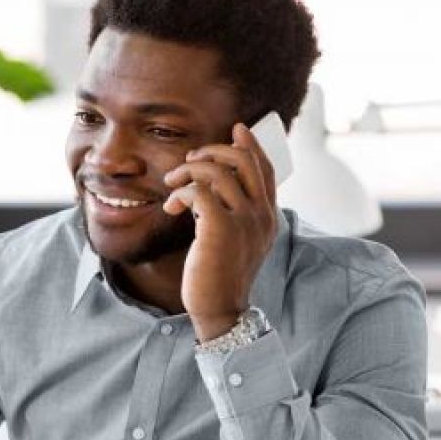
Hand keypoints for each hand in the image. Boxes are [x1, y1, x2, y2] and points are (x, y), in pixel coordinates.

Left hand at [162, 123, 277, 340]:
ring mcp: (244, 221)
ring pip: (218, 172)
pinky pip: (199, 191)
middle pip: (243, 161)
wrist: (220, 308)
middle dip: (212, 152)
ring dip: (189, 171)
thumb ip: (232, 212)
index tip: (236, 130)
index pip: (266, 168)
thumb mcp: (234, 240)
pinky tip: (172, 207)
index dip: (251, 145)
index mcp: (268, 216)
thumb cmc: (221, 276)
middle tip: (189, 160)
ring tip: (172, 185)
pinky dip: (182, 193)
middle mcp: (262, 215)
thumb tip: (210, 186)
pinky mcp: (220, 229)